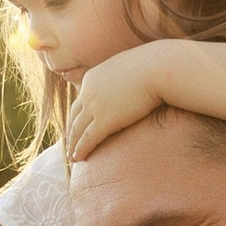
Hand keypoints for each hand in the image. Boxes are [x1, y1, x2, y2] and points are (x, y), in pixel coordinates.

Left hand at [62, 45, 172, 161]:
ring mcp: (94, 106)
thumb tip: (128, 82)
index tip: (75, 127)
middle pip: (74, 117)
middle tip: (68, 146)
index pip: (80, 101)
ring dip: (73, 145)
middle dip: (71, 133)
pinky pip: (88, 139)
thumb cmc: (152, 66)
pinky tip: (79, 158)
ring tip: (72, 158)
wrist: (157, 69)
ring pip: (77, 130)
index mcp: (91, 78)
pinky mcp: (105, 120)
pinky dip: (81, 150)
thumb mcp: (128, 69)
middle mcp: (88, 92)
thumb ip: (120, 79)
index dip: (76, 117)